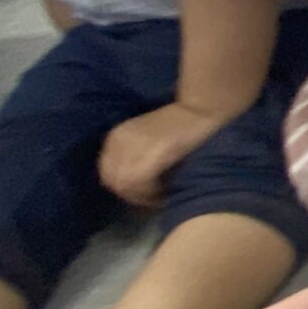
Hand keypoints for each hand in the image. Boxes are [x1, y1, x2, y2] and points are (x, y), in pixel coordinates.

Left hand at [98, 101, 232, 207]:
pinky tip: (165, 193)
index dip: (123, 189)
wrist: (201, 108)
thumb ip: (132, 155)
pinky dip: (152, 193)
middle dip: (132, 196)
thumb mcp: (146, 137)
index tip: (143, 195)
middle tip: (152, 200)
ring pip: (126, 185)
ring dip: (143, 197)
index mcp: (115, 138)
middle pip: (114, 181)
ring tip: (160, 198)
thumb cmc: (178, 125)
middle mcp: (120, 141)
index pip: (107, 174)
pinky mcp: (153, 153)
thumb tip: (127, 186)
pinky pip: (142, 182)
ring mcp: (135, 147)